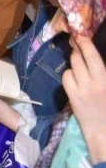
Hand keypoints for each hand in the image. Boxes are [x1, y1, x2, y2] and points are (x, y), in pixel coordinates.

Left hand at [63, 36, 105, 162]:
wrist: (105, 131)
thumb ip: (103, 73)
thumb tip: (94, 59)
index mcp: (105, 79)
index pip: (94, 57)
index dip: (86, 44)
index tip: (82, 36)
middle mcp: (94, 82)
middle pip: (80, 58)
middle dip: (78, 49)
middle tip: (78, 44)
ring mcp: (81, 89)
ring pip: (72, 67)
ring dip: (74, 62)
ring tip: (79, 62)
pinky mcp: (72, 96)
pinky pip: (66, 78)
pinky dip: (69, 74)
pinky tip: (75, 77)